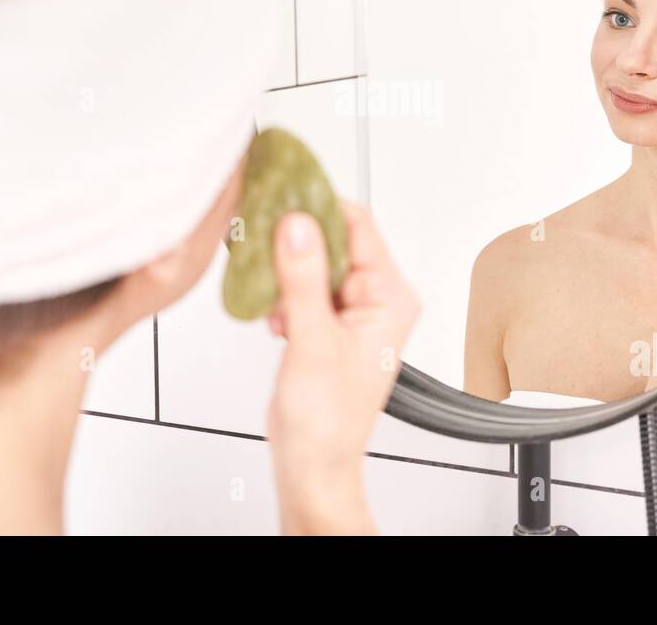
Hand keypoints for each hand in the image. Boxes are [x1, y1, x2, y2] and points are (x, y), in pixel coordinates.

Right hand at [266, 198, 421, 534]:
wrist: (313, 464)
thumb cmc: (327, 421)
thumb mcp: (312, 340)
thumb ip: (304, 279)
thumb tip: (298, 226)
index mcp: (391, 297)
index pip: (359, 224)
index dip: (319, 205)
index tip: (283, 192)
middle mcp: (379, 299)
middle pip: (336, 240)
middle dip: (297, 244)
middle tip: (264, 243)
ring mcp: (355, 312)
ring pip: (316, 263)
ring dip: (289, 276)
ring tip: (277, 304)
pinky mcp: (331, 324)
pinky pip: (306, 287)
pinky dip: (286, 296)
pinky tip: (278, 322)